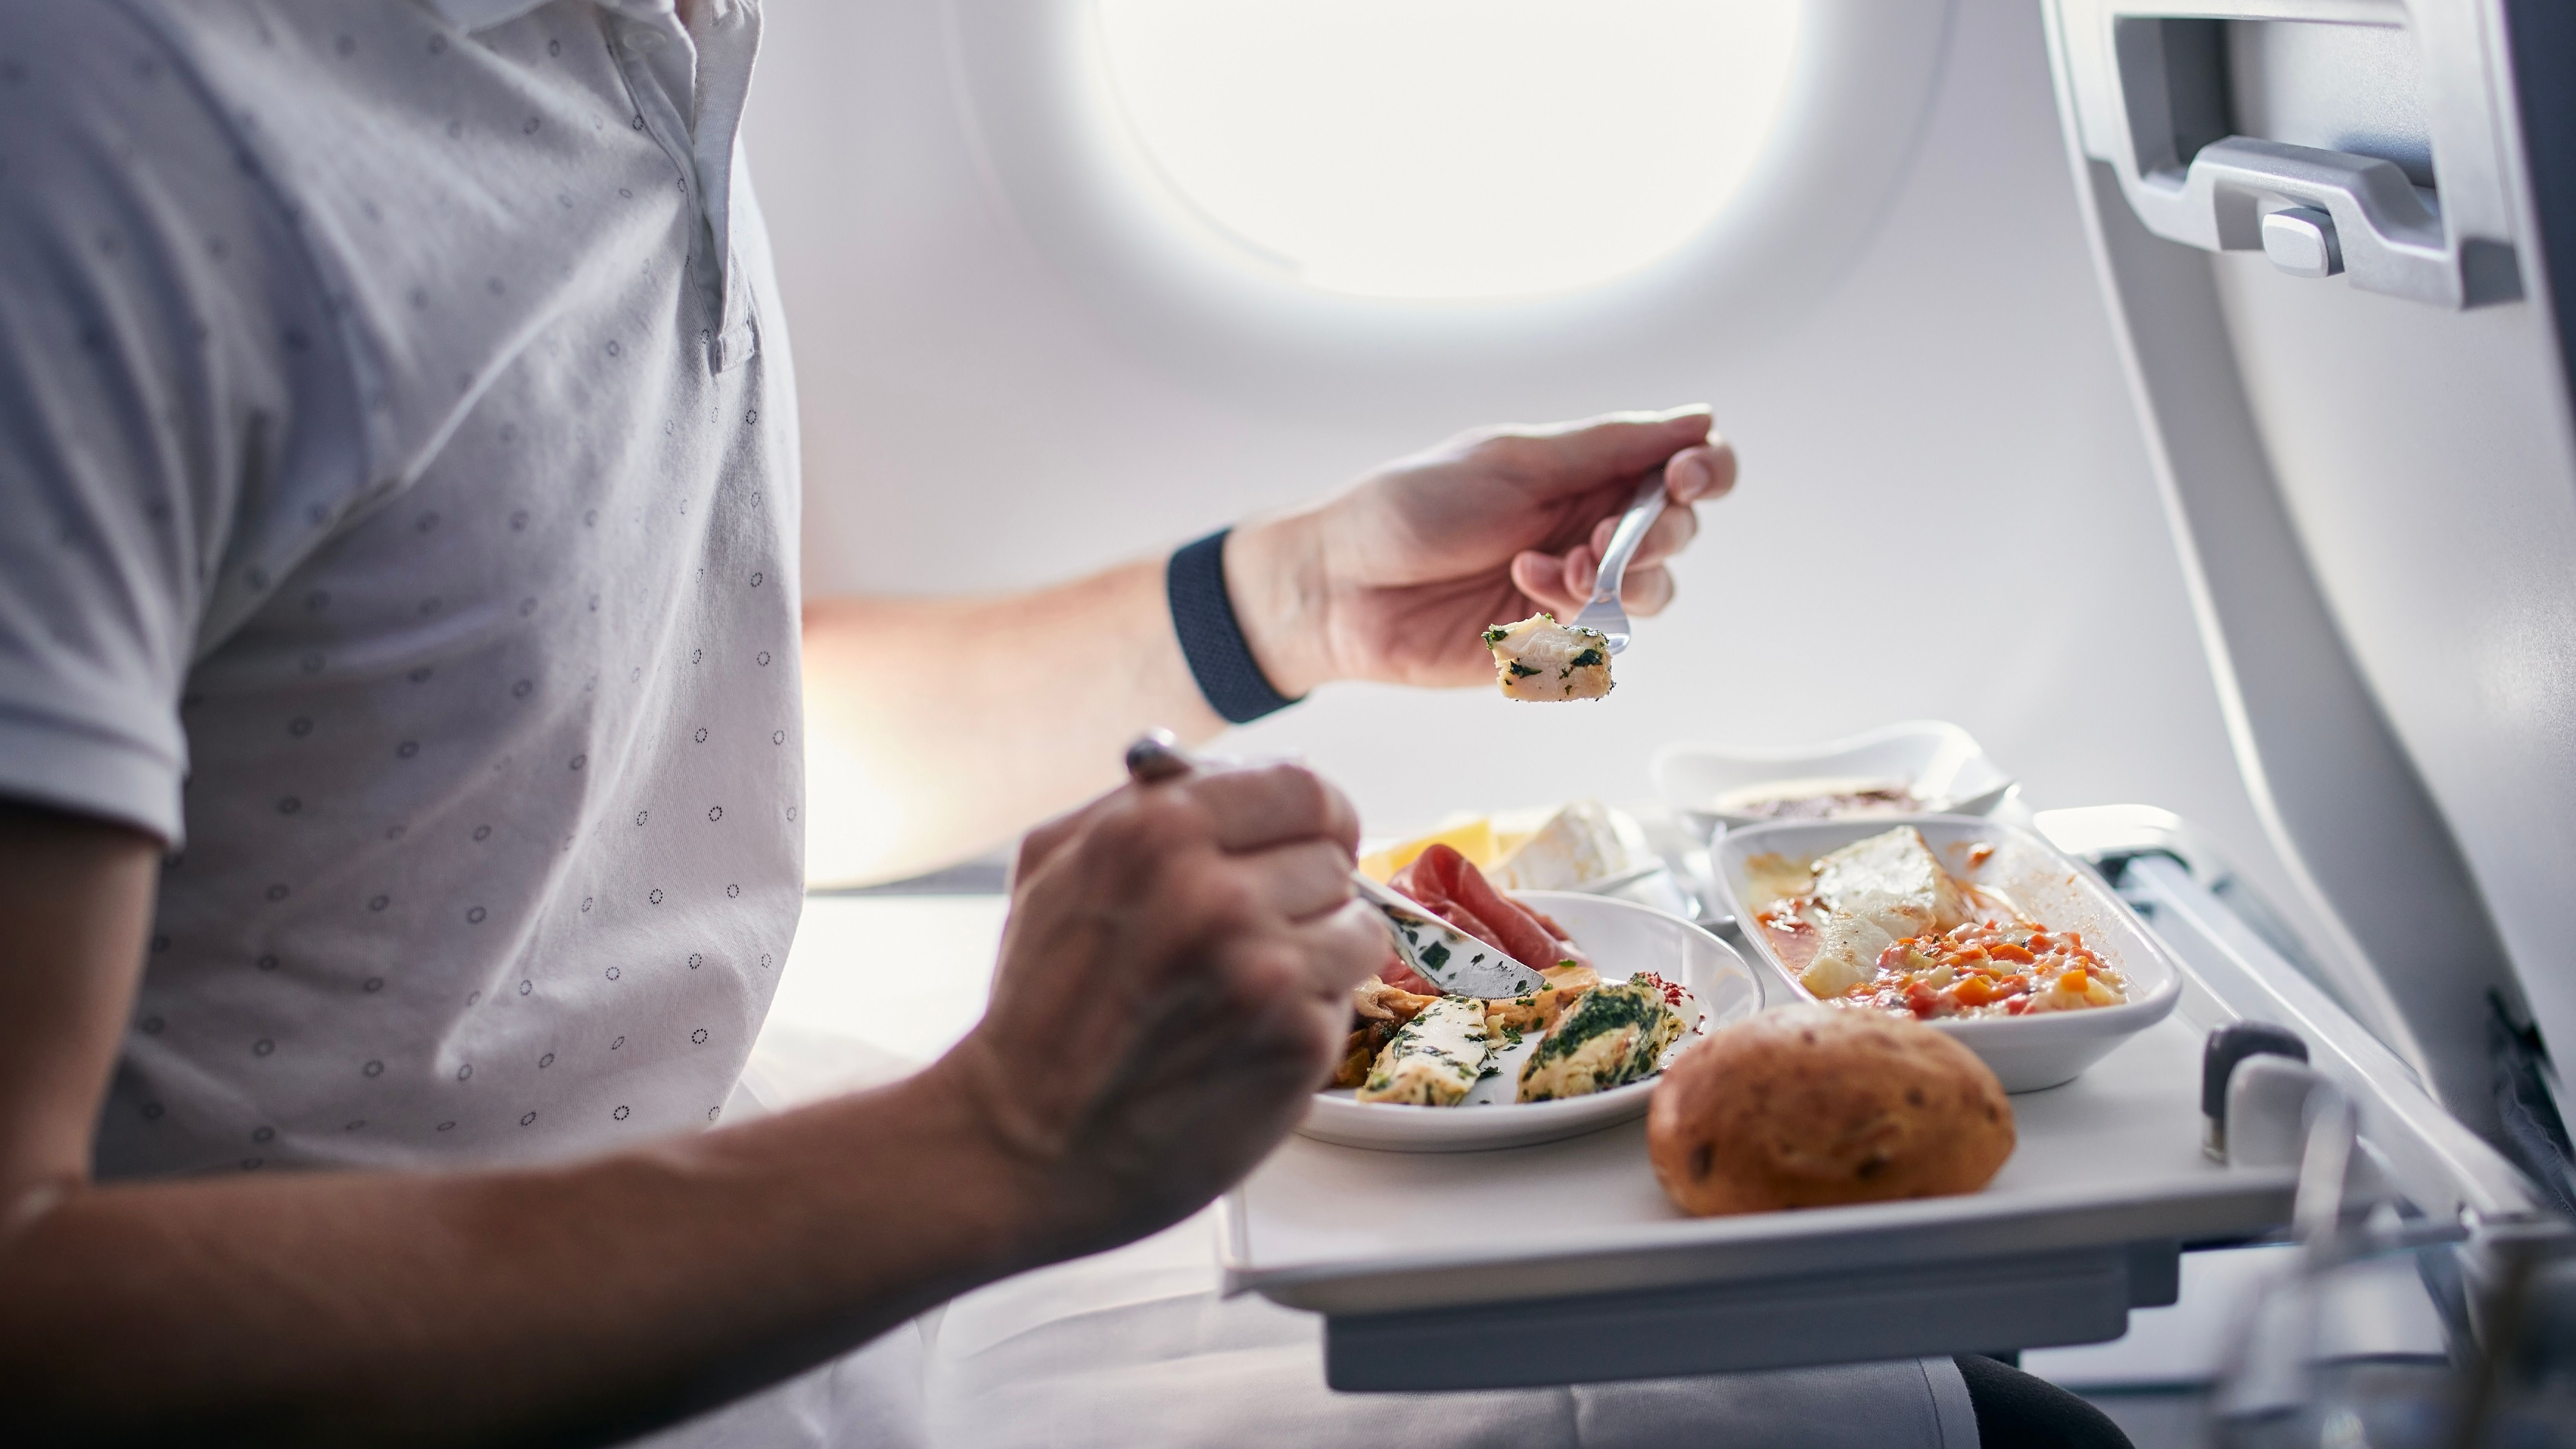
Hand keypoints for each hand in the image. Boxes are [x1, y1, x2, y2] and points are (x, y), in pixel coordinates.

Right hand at [931, 762, 1383, 1260]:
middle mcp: (1216, 893)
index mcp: (1158, 830)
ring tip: (1248, 988)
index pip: (1304, 787)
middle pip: (1334, 856)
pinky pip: (1347, 999)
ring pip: (1357, 926)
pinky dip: (1309, 1015)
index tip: (1305, 841)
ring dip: (1318, 954)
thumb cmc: (1041, 1006)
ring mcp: (1263, 970)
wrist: (1025, 1143)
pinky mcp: (1297, 1041)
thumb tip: (1238, 770)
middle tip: (1252, 933)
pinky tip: (1247, 1036)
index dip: (1311, 818)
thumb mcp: (1054, 866)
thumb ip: (1143, 802)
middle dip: (1302, 891)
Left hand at [1226, 407, 1735, 693]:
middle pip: (1678, 534)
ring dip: (1619, 580)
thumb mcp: (1513, 462)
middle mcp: (1587, 528)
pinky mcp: (1548, 645)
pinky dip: (1574, 618)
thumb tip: (1699, 419)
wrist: (1340, 585)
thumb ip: (1608, 447)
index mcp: (1584, 472)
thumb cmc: (1411, 508)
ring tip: (1557, 570)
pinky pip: (1602, 643)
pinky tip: (1522, 595)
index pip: (1682, 466)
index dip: (1706, 471)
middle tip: (1600, 536)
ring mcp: (1571, 590)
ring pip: (1652, 594)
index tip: (1687, 477)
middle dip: (1656, 534)